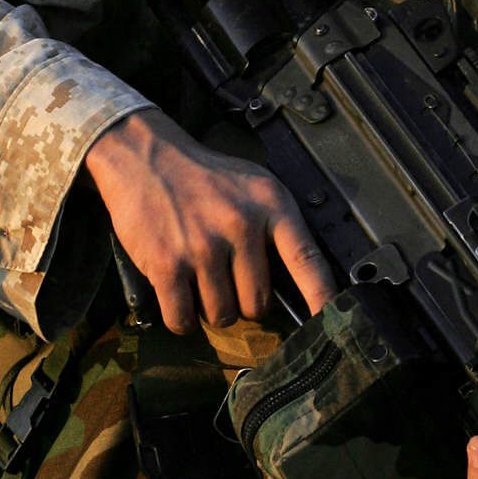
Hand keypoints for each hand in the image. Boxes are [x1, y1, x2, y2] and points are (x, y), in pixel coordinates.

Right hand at [84, 106, 333, 335]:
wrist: (146, 157)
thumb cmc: (204, 177)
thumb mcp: (254, 186)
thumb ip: (277, 226)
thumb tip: (299, 282)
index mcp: (270, 205)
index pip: (306, 259)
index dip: (322, 296)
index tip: (331, 321)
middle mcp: (241, 225)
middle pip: (258, 304)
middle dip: (244, 302)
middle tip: (227, 277)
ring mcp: (203, 247)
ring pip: (221, 315)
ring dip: (211, 307)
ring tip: (200, 276)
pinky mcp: (166, 264)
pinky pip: (182, 319)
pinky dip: (181, 318)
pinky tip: (179, 295)